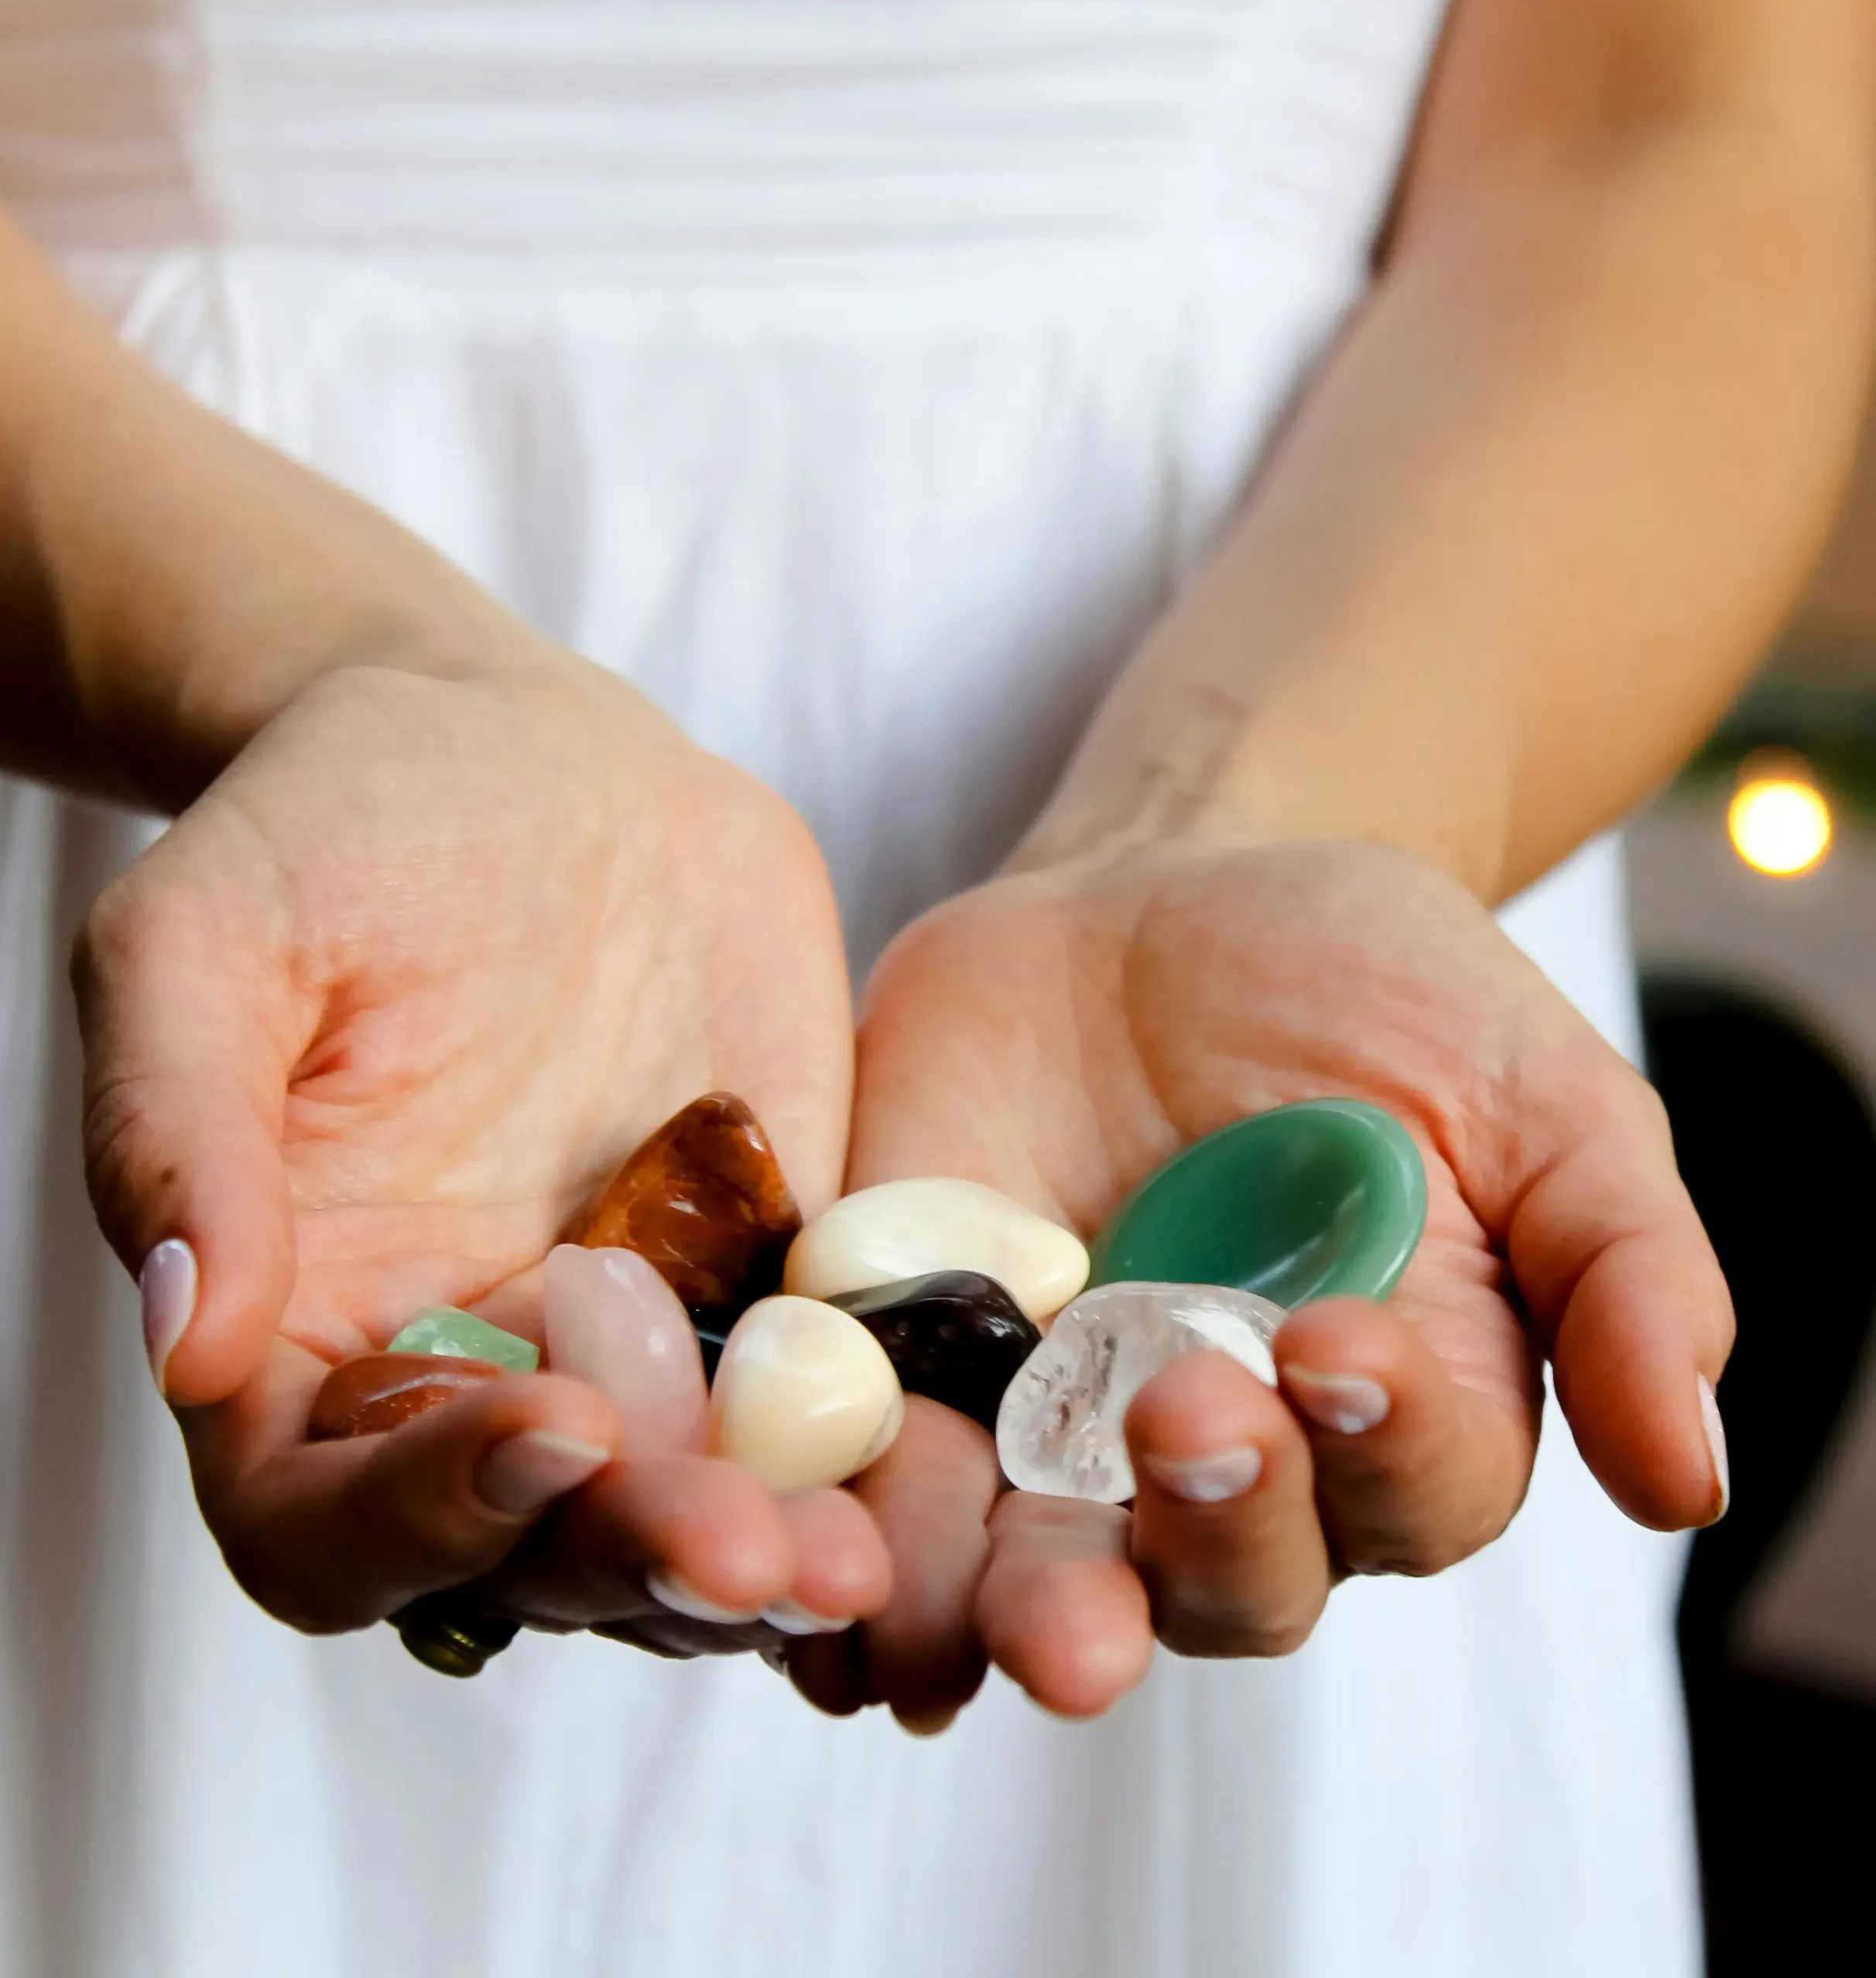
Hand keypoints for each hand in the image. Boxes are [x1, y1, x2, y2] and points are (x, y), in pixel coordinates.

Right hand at [75, 654, 888, 1654]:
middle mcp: (469, 1373)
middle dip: (635, 1563)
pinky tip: (945, 1453)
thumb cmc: (330, 831)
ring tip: (857, 1555)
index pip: (324, 1518)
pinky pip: (823, 1395)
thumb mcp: (205, 938)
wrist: (531, 761)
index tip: (555, 1431)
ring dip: (766, 1552)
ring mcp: (634, 1342)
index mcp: (303, 1334)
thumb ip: (174, 1130)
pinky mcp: (765, 1278)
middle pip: (534, 1553)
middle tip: (752, 1553)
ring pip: (691, 1512)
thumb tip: (182, 1342)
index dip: (421, 1519)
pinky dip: (871, 1445)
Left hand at [794, 838, 1729, 1721]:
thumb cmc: (1366, 986)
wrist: (1156, 893)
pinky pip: (883, 1480)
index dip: (1382, 1447)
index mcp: (1386, 1413)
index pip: (1405, 1493)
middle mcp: (1220, 1460)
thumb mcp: (1530, 1090)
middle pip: (1219, 1581)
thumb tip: (1685, 1478)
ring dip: (1002, 1610)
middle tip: (1186, 1423)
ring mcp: (1051, 1425)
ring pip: (1033, 1576)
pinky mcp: (912, 1364)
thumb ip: (1619, 1266)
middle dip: (1204, 1536)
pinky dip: (857, 1534)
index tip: (1340, 1341)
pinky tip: (822, 1564)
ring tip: (972, 1615)